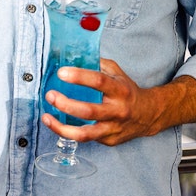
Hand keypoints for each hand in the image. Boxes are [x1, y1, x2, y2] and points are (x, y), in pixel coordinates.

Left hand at [41, 59, 195, 146]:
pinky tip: (57, 124)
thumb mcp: (117, 73)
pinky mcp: (109, 141)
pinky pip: (85, 138)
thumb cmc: (128, 91)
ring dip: (62, 127)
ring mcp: (113, 128)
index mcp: (120, 90)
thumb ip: (98, 64)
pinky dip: (68, 132)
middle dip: (65, 104)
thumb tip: (73, 55)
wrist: (149, 115)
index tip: (61, 73)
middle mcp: (118, 110)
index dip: (79, 76)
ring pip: (85, 134)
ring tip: (47, 117)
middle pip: (89, 111)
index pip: (99, 81)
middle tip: (50, 95)